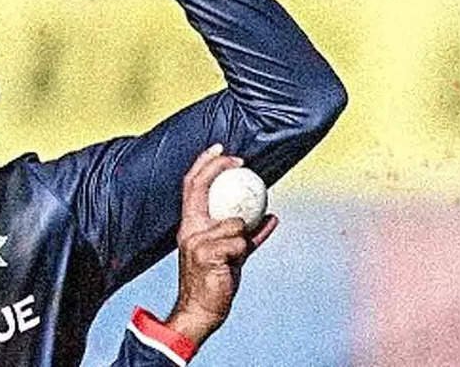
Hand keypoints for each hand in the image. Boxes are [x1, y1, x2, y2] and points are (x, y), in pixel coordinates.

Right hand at [165, 144, 278, 346]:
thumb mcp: (230, 252)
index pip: (191, 186)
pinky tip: (240, 258)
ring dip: (243, 237)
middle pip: (199, 187)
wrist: (200, 311)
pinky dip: (245, 251)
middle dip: (217, 167)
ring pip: (233, 222)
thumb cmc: (215, 280)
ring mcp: (195, 241)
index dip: (204, 163)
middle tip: (239, 160)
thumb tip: (272, 217)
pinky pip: (239, 243)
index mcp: (189, 225)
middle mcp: (188, 229)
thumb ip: (246, 234)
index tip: (220, 148)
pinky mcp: (206, 254)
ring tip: (235, 256)